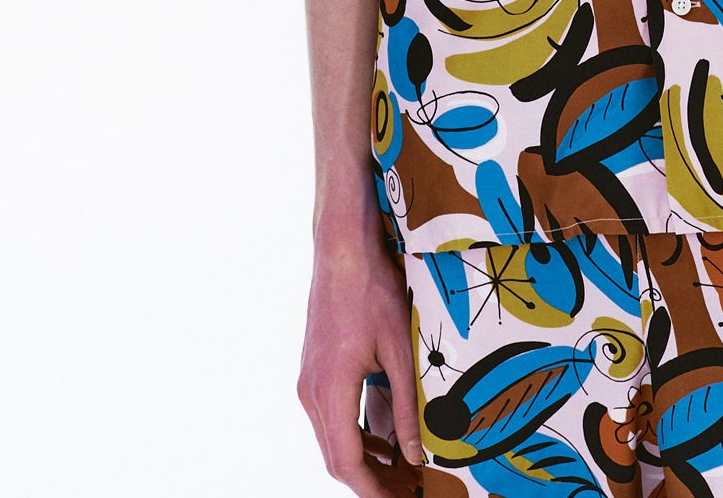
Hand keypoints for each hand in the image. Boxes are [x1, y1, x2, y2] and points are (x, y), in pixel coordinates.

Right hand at [298, 215, 423, 495]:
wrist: (341, 249)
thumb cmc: (372, 291)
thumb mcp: (398, 348)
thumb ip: (406, 405)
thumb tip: (413, 452)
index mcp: (330, 392)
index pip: (348, 463)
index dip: (373, 491)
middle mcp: (311, 393)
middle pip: (337, 457)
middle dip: (373, 481)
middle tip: (409, 490)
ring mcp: (309, 382)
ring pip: (333, 439)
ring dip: (365, 460)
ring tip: (402, 472)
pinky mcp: (315, 370)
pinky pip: (332, 417)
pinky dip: (356, 435)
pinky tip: (384, 440)